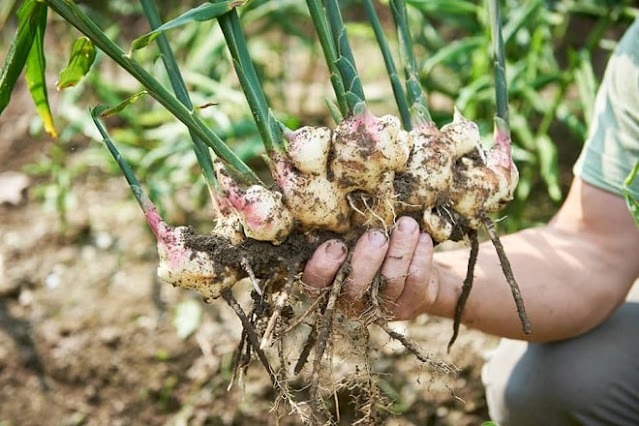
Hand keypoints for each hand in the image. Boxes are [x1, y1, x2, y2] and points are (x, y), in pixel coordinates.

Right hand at [302, 216, 438, 319]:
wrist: (410, 274)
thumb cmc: (371, 251)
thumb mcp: (351, 241)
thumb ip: (343, 233)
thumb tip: (339, 203)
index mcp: (328, 287)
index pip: (315, 284)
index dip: (322, 268)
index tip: (335, 245)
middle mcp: (352, 303)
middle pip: (355, 287)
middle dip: (366, 260)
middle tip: (376, 236)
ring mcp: (382, 307)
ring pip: (390, 281)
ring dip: (400, 251)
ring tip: (407, 224)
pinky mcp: (409, 304)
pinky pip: (416, 281)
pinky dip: (420, 257)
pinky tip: (422, 237)